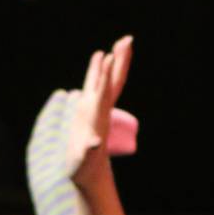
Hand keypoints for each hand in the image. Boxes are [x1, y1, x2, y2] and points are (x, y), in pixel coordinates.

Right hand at [65, 36, 139, 180]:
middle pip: (113, 80)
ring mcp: (95, 107)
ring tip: (117, 43)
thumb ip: (89, 151)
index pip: (104, 91)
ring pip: (105, 79)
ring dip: (112, 61)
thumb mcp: (84, 161)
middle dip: (120, 60)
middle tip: (128, 39)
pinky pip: (94, 83)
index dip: (105, 74)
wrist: (88, 175)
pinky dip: (96, 69)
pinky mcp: (88, 108)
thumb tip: (93, 143)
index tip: (110, 56)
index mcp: (99, 116)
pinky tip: (98, 57)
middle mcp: (101, 108)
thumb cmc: (84, 169)